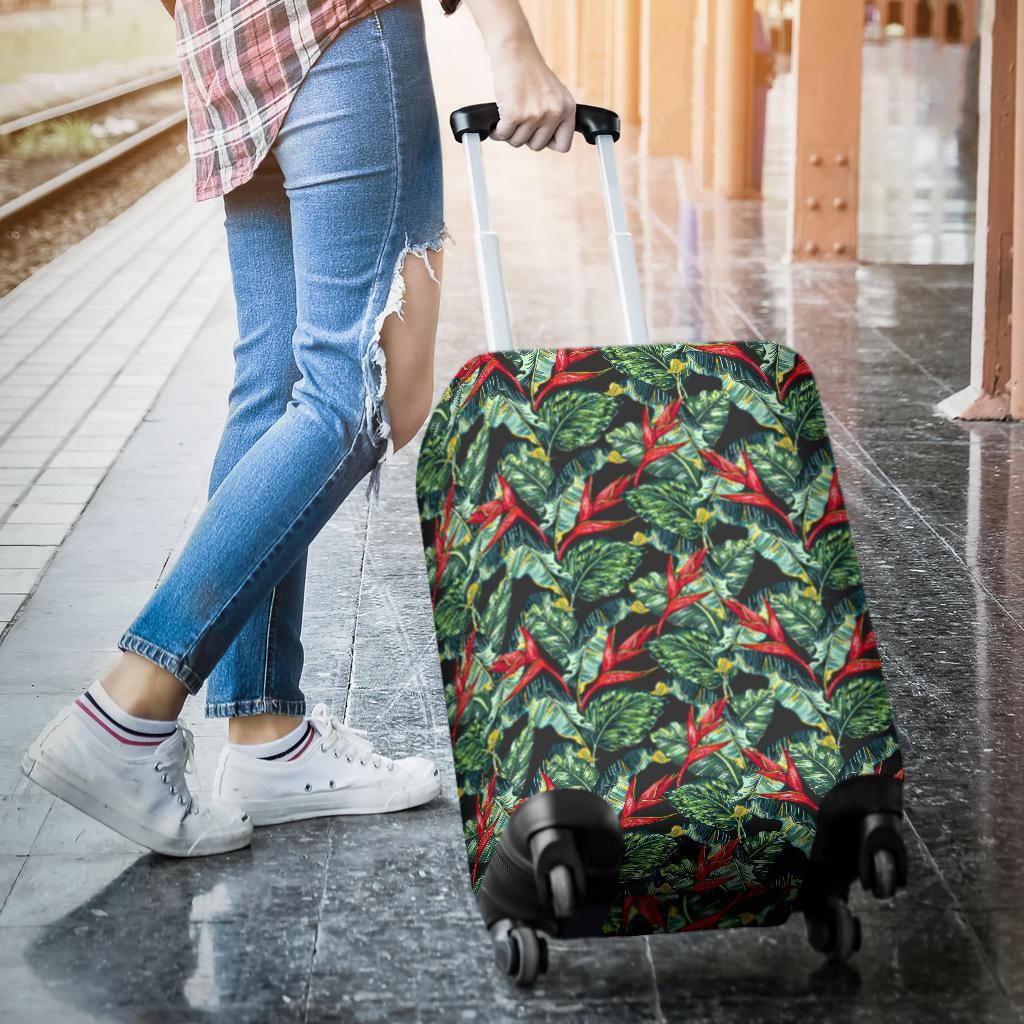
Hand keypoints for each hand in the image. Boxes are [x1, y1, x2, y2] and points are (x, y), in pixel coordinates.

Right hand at [488, 36, 575, 151]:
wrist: (514, 49)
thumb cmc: (529, 70)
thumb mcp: (553, 93)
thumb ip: (555, 116)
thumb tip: (546, 142)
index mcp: (567, 108)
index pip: (563, 145)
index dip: (547, 142)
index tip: (537, 133)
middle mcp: (554, 112)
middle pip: (537, 146)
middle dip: (525, 137)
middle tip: (519, 122)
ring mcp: (534, 114)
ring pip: (518, 142)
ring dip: (509, 133)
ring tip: (508, 117)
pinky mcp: (514, 114)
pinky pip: (503, 136)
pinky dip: (497, 131)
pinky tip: (497, 122)